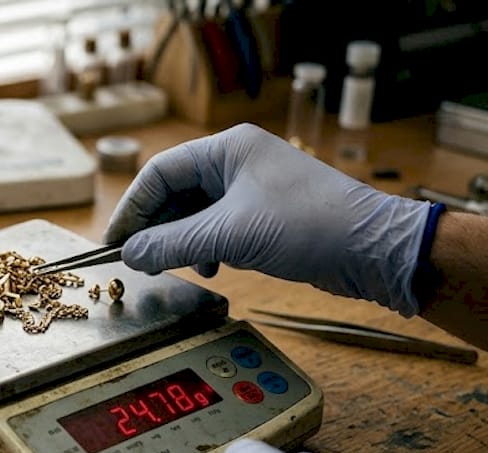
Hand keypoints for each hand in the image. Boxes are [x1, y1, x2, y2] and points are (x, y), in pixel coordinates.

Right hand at [107, 123, 439, 316]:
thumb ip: (173, 244)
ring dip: (180, 242)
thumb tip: (131, 254)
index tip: (114, 242)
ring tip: (179, 266)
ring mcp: (252, 189)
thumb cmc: (310, 225)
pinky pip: (217, 228)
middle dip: (155, 228)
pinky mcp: (264, 216)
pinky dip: (205, 248)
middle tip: (138, 260)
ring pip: (194, 213)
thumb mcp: (230, 235)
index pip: (159, 173)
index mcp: (227, 149)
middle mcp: (237, 162)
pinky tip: (213, 267)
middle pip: (174, 193)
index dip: (132, 208)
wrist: (373, 249)